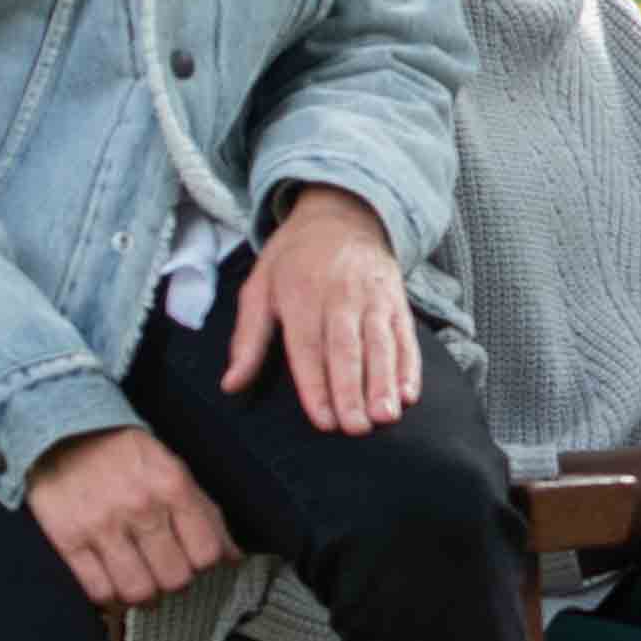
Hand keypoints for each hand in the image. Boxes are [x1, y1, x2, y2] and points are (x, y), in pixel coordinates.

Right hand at [26, 423, 229, 606]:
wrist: (64, 434)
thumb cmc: (127, 457)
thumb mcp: (174, 471)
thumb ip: (206, 514)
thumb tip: (234, 558)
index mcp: (173, 485)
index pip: (206, 552)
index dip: (203, 564)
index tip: (192, 560)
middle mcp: (140, 505)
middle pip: (175, 578)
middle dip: (173, 582)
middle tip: (163, 572)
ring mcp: (101, 524)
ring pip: (138, 591)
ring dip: (143, 596)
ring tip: (139, 583)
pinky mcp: (67, 538)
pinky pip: (98, 590)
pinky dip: (109, 597)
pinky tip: (112, 583)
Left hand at [219, 185, 422, 429]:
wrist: (342, 212)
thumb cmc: (294, 257)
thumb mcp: (259, 287)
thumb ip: (247, 339)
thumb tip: (231, 384)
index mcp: (301, 296)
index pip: (308, 347)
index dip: (316, 386)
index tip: (324, 420)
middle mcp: (340, 297)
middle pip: (347, 349)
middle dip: (353, 391)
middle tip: (357, 427)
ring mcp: (372, 298)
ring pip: (380, 344)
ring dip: (384, 383)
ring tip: (386, 416)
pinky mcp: (396, 301)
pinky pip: (405, 335)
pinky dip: (409, 366)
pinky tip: (409, 393)